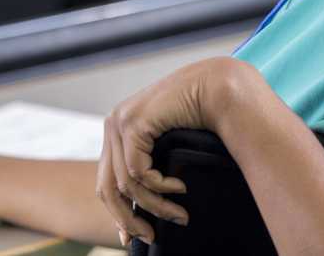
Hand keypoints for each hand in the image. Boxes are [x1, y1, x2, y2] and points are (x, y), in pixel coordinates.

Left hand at [96, 57, 257, 245]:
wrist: (217, 87)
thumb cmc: (200, 116)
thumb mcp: (169, 149)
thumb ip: (152, 169)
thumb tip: (143, 210)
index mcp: (119, 131)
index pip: (106, 181)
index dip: (118, 213)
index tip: (133, 237)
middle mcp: (113, 125)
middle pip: (107, 188)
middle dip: (128, 219)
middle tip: (150, 236)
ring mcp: (119, 123)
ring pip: (125, 185)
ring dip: (154, 206)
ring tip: (179, 215)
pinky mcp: (132, 123)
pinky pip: (138, 172)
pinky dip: (159, 187)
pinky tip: (179, 187)